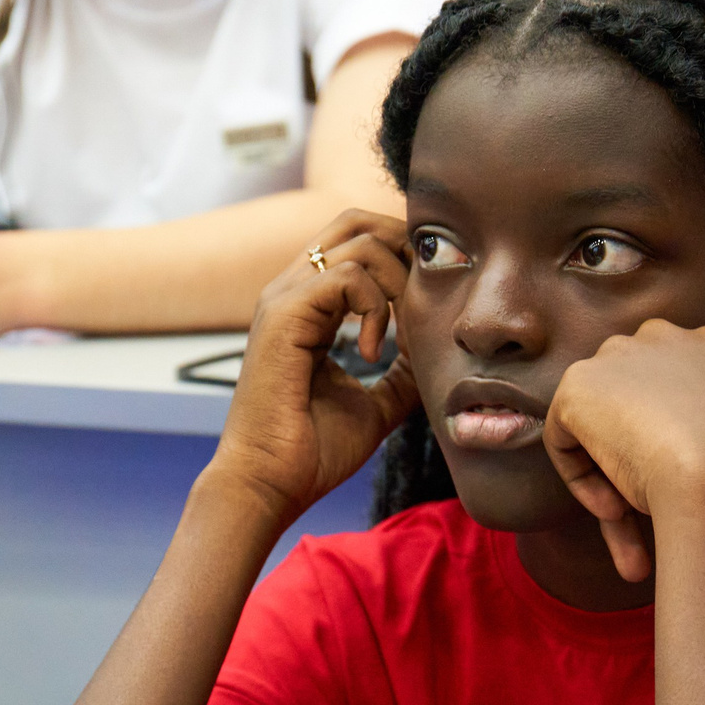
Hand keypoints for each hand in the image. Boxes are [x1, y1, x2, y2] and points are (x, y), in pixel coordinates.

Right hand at [203, 210, 417, 528]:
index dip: (403, 256)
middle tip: (426, 298)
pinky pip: (347, 276)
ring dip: (396, 286)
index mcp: (308, 306)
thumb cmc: (312, 451)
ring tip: (397, 340)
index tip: (431, 300)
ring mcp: (283, 298)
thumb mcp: (375, 404)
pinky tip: (374, 353)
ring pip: (359, 244)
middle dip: (404, 247)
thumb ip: (402, 373)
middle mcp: (291, 291)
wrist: (271, 483)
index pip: (358, 242)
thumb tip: (434, 354)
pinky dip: (376, 308)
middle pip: (355, 221)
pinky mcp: (284, 315)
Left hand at [544, 320, 704, 583]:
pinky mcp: (578, 384)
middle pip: (627, 394)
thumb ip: (692, 427)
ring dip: (606, 469)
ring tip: (625, 515)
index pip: (671, 382)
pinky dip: (581, 480)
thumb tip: (655, 452)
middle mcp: (663, 336)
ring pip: (596, 418)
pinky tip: (614, 508)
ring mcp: (618, 355)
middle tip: (637, 503)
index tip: (671, 477)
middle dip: (626, 445)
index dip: (664, 431)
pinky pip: (564, 439)